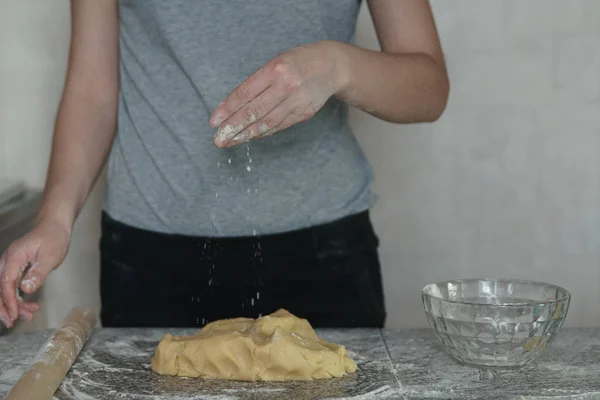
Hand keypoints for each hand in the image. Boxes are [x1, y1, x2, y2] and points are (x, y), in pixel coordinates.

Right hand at [0, 220, 70, 327]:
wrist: (55, 227)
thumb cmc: (54, 238)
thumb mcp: (51, 257)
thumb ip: (38, 273)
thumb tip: (25, 289)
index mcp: (15, 256)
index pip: (6, 282)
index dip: (9, 300)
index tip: (14, 314)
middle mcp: (8, 260)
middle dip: (4, 306)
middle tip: (12, 322)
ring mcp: (10, 264)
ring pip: (5, 288)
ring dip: (14, 304)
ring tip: (29, 315)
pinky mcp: (15, 268)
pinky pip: (12, 285)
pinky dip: (19, 297)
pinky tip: (30, 306)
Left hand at [211, 41, 347, 146]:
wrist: (332, 66)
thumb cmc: (298, 62)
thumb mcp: (276, 63)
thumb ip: (257, 83)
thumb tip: (232, 107)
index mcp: (275, 69)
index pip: (245, 93)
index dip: (227, 109)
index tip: (214, 121)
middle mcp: (286, 86)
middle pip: (254, 111)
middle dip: (233, 127)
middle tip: (218, 139)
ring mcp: (297, 101)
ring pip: (267, 123)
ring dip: (246, 134)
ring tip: (230, 141)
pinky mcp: (304, 113)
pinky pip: (279, 126)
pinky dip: (263, 132)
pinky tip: (250, 136)